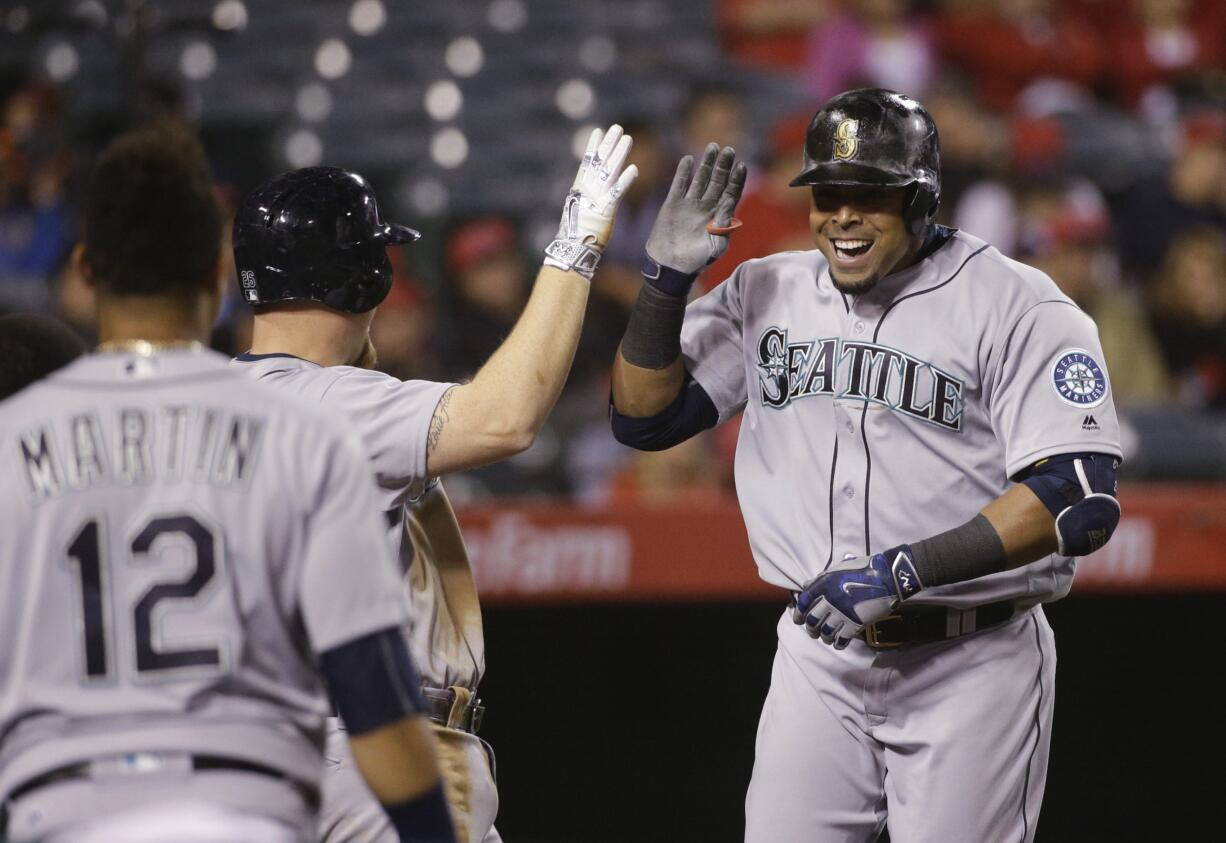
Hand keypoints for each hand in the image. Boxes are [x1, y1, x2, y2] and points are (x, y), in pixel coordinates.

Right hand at [543, 124, 638, 278]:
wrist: (572, 248)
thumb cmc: (576, 233)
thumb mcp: (579, 210)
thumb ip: (585, 199)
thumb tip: (588, 194)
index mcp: (580, 188)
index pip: (587, 161)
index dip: (593, 146)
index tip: (599, 131)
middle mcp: (588, 189)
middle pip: (600, 161)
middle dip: (609, 143)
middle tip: (618, 128)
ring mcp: (596, 197)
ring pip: (609, 171)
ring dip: (619, 154)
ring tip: (628, 139)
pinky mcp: (606, 210)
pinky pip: (617, 192)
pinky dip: (625, 180)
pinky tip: (634, 169)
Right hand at [645, 143, 747, 274]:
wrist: (670, 267)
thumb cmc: (697, 260)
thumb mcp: (716, 245)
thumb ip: (724, 224)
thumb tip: (729, 203)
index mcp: (719, 216)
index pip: (731, 193)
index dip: (736, 179)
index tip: (741, 166)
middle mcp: (706, 207)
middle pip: (717, 181)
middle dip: (723, 166)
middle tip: (729, 150)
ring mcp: (690, 204)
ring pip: (700, 179)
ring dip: (706, 163)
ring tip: (712, 148)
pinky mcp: (673, 204)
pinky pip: (679, 184)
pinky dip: (683, 172)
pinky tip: (688, 160)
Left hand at [791, 545, 923, 648]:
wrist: (886, 577)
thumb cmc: (862, 569)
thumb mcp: (837, 568)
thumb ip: (821, 578)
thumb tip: (807, 585)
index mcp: (823, 585)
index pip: (803, 602)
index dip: (798, 613)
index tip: (798, 619)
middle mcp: (829, 600)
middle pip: (813, 620)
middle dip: (810, 628)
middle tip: (812, 632)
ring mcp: (842, 613)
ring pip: (825, 632)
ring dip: (823, 637)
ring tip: (825, 638)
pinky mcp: (855, 624)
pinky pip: (842, 639)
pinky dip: (838, 643)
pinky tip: (838, 644)